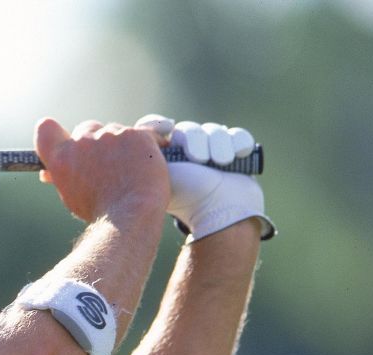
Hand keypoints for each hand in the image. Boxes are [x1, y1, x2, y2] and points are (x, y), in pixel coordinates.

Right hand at [35, 118, 169, 224]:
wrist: (131, 214)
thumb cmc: (101, 211)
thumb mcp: (71, 196)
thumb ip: (62, 177)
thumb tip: (48, 173)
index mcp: (61, 158)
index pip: (46, 130)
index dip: (55, 133)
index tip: (66, 141)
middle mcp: (81, 142)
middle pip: (86, 129)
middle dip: (95, 142)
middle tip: (107, 164)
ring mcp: (109, 135)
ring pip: (114, 131)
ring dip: (120, 145)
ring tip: (130, 170)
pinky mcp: (134, 134)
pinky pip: (139, 133)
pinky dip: (144, 145)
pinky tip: (147, 162)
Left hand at [136, 115, 275, 241]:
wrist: (220, 212)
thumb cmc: (186, 197)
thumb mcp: (157, 175)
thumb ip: (144, 155)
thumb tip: (133, 135)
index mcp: (164, 155)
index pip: (156, 127)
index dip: (159, 124)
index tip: (167, 127)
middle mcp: (186, 150)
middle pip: (189, 128)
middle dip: (196, 141)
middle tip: (200, 160)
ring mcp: (212, 151)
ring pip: (214, 130)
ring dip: (219, 144)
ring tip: (221, 162)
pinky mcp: (234, 153)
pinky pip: (238, 135)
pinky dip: (239, 142)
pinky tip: (239, 154)